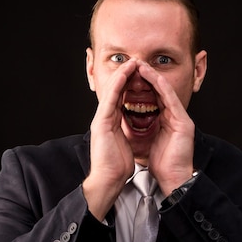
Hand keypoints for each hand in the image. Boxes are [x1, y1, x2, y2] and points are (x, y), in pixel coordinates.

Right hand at [83, 59, 138, 219]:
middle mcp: (105, 118)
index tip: (140, 75)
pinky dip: (118, 84)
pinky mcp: (101, 122)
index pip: (122, 99)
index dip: (130, 85)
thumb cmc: (117, 167)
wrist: (108, 180)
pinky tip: (125, 74)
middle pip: (117, 91)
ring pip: (113, 90)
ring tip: (132, 61)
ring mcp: (101, 119)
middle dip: (126, 75)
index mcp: (111, 124)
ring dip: (122, 74)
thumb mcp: (126, 145)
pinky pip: (111, 98)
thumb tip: (133, 130)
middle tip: (136, 62)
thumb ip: (127, 133)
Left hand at [136, 61, 195, 195]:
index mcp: (167, 122)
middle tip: (134, 64)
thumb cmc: (162, 166)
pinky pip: (171, 100)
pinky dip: (161, 87)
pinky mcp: (184, 123)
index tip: (129, 76)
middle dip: (147, 77)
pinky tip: (152, 78)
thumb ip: (143, 128)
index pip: (154, 99)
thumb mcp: (148, 142)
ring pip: (166, 92)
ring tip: (141, 66)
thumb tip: (130, 120)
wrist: (172, 180)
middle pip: (160, 92)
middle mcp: (176, 118)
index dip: (142, 86)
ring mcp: (181, 119)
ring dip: (153, 77)